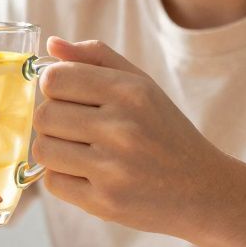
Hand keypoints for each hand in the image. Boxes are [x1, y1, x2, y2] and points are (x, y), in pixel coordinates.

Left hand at [32, 36, 230, 236]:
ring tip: (80, 152)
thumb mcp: (142, 85)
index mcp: (131, 92)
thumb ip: (97, 59)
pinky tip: (87, 175)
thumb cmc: (165, 132)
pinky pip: (53, 183)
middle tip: (76, 128)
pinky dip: (63, 178)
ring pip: (42, 150)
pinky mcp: (105, 202)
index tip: (67, 96)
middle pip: (44, 116)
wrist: (203, 189)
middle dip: (53, 121)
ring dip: (54, 151)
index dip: (53, 87)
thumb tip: (52, 43)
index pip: (54, 79)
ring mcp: (113, 169)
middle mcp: (122, 128)